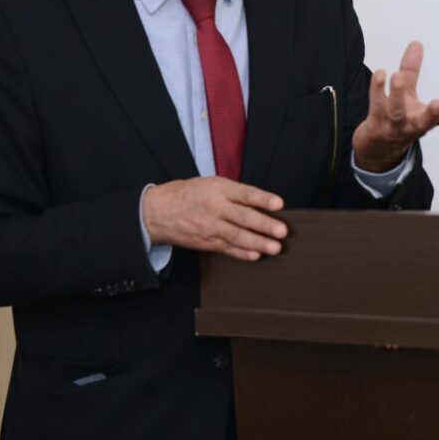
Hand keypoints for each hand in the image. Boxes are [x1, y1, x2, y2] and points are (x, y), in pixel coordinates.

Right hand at [142, 177, 286, 261]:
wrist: (156, 212)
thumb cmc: (188, 194)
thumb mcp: (210, 184)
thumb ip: (234, 192)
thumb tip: (261, 202)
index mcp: (218, 189)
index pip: (244, 193)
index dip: (262, 199)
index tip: (279, 204)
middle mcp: (215, 208)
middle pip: (243, 217)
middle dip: (264, 225)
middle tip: (282, 232)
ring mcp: (210, 227)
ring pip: (237, 236)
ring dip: (257, 243)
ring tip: (274, 248)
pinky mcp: (206, 242)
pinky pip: (226, 249)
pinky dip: (241, 253)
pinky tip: (255, 256)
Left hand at [352, 41, 438, 171]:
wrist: (376, 147)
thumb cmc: (396, 118)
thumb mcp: (407, 95)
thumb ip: (411, 70)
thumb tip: (416, 43)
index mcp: (424, 120)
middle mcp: (411, 126)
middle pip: (424, 122)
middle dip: (431, 114)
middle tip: (438, 103)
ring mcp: (393, 127)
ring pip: (396, 112)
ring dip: (397, 94)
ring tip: (397, 76)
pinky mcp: (376, 125)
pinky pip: (377, 106)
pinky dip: (377, 91)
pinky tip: (380, 74)